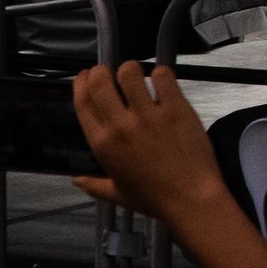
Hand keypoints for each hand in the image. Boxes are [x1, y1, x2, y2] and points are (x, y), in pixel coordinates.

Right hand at [70, 61, 228, 219]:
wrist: (191, 198)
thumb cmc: (154, 198)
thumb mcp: (118, 194)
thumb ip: (94, 185)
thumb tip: (75, 180)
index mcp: (103, 144)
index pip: (83, 103)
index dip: (81, 84)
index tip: (85, 75)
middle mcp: (121, 125)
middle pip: (101, 82)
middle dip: (103, 70)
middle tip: (112, 72)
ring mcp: (149, 115)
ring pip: (130, 73)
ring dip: (131, 69)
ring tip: (137, 75)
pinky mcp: (176, 108)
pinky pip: (163, 76)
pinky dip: (161, 73)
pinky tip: (162, 79)